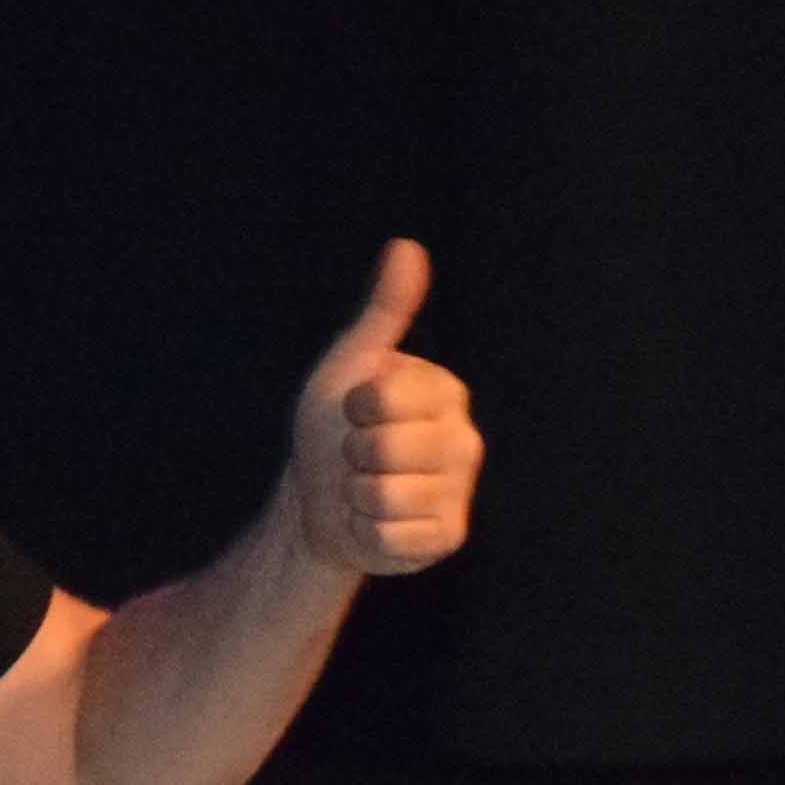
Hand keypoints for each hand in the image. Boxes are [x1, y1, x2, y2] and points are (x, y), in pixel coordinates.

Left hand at [289, 238, 481, 578]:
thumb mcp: (350, 366)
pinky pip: (391, 536)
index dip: (353, 409)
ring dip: (355, 498)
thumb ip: (383, 313)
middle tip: (358, 458)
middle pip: (383, 450)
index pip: (383, 398)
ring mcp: (459, 492)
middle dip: (352, 456)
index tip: (356, 412)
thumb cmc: (337, 429)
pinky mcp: (447, 537)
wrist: (321, 504)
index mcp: (444, 392)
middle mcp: (464, 440)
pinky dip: (365, 533)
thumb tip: (406, 247)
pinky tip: (373, 523)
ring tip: (364, 491)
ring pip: (383, 496)